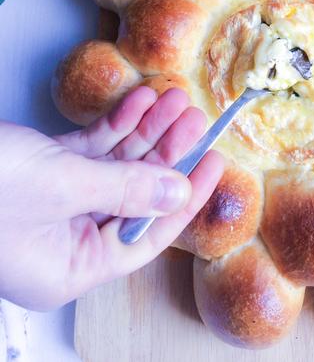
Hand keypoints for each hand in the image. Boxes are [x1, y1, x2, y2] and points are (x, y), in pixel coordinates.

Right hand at [0, 86, 223, 309]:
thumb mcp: (61, 188)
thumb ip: (125, 191)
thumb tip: (178, 193)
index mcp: (70, 267)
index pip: (145, 237)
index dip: (184, 200)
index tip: (214, 165)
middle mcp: (65, 240)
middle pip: (134, 195)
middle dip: (166, 153)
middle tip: (196, 121)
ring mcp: (54, 203)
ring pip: (115, 167)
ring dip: (145, 132)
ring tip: (174, 101)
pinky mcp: (43, 172)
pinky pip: (90, 150)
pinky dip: (114, 125)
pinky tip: (139, 101)